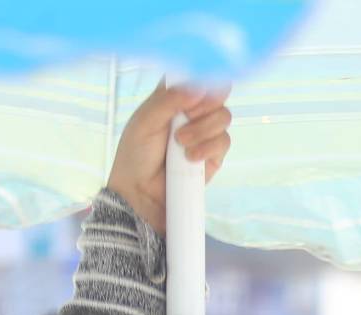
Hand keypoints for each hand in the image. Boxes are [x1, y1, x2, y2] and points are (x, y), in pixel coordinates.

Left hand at [105, 84, 233, 233]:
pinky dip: (208, 148)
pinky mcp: (214, 154)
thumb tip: (199, 85)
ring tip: (181, 144)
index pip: (195, 73)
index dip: (202, 75)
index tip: (195, 86)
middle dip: (204, 106)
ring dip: (203, 130)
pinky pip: (224, 141)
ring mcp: (204, 132)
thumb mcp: (145, 122)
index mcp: (172, 96)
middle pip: (217, 92)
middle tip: (187, 117)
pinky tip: (191, 158)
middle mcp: (192, 110)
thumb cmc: (136, 155)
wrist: (142, 194)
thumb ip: (169, 100)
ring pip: (224, 116)